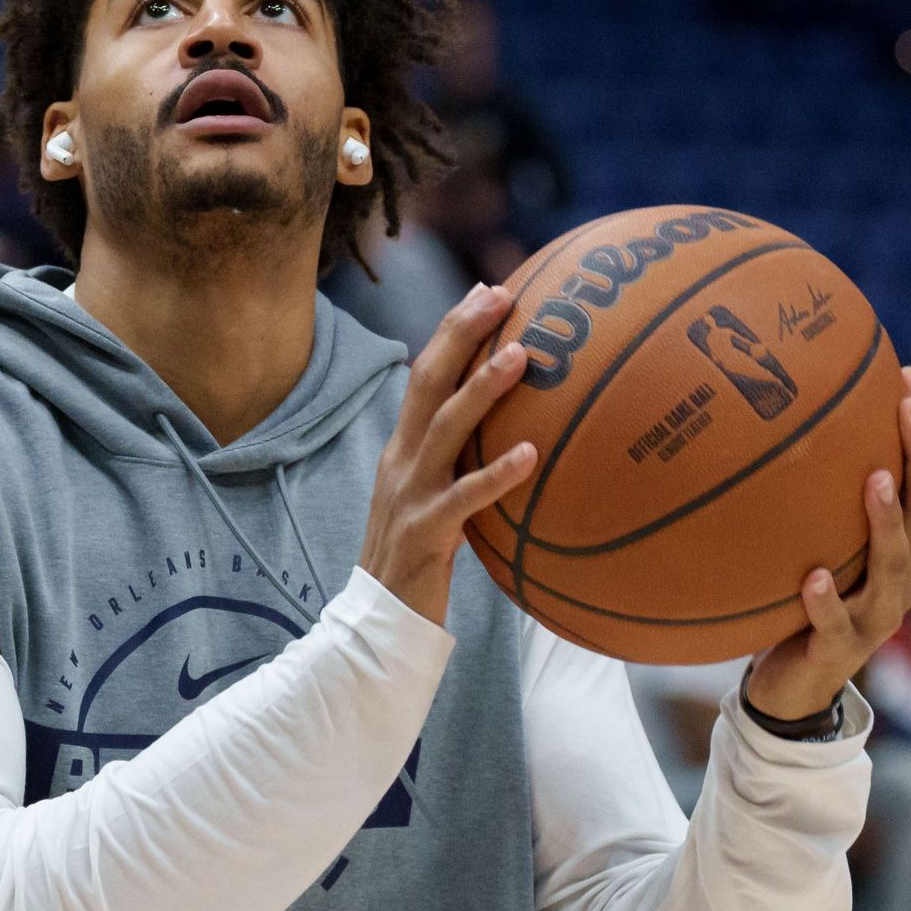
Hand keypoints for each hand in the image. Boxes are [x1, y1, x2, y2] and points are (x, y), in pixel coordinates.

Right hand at [357, 284, 538, 626]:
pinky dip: (498, 473)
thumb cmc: (419, 557)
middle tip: (501, 295)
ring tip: (522, 356)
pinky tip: (533, 453)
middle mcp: (401, 460)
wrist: (378, 619)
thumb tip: (519, 433)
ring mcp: (410, 494)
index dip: (454, 330)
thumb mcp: (436, 497)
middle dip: (462, 332)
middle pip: (428, 382)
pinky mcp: (425, 532)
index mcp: (403, 448)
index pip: (425, 374)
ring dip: (483, 389)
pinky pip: (465, 497)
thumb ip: (462, 463)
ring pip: (444, 429)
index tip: (490, 291)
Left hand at [744, 364, 910, 720]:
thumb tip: (768, 434)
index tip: (907, 378)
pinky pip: (834, 624)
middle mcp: (896, 582)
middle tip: (909, 409)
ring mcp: (873, 620)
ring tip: (875, 480)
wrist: (791, 691)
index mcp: (895, 556)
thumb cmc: (798, 609)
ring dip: (885, 522)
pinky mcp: (838, 652)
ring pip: (891, 567)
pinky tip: (815, 578)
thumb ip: (807, 509)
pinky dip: (826, 601)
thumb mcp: (810, 552)